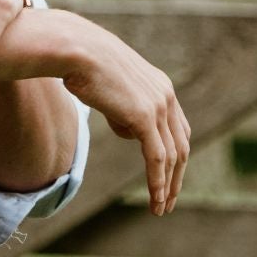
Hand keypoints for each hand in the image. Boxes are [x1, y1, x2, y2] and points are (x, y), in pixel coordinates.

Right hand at [60, 18, 190, 215]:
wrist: (75, 49)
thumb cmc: (83, 64)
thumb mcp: (111, 89)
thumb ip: (124, 109)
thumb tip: (129, 130)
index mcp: (161, 87)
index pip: (177, 129)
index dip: (175, 157)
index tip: (168, 178)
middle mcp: (166, 96)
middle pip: (181, 146)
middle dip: (176, 177)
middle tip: (168, 201)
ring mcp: (158, 105)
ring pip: (172, 156)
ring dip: (168, 186)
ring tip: (160, 208)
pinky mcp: (144, 116)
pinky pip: (157, 157)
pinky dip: (158, 181)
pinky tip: (156, 199)